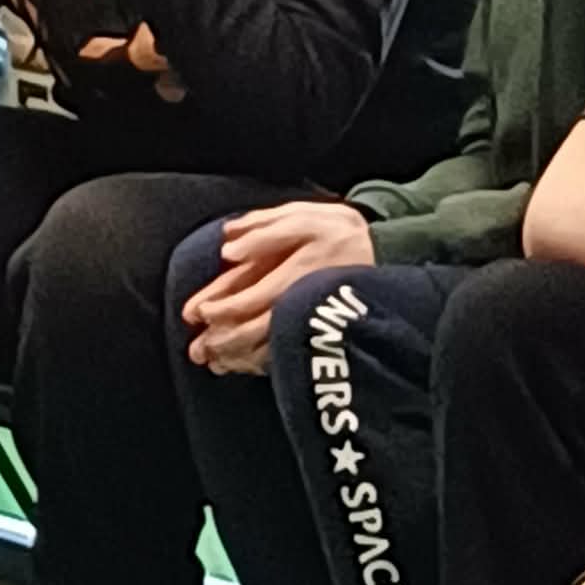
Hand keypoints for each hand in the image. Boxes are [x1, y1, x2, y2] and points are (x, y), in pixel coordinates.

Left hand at [183, 201, 374, 375]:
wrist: (386, 255)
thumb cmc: (340, 232)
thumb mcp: (305, 218)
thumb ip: (265, 230)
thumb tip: (228, 250)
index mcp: (294, 273)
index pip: (251, 295)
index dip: (223, 306)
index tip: (197, 314)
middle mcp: (301, 303)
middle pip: (257, 329)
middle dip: (225, 342)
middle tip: (198, 352)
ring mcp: (312, 322)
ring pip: (272, 348)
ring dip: (241, 358)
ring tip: (216, 365)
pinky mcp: (319, 333)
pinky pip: (289, 355)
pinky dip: (264, 364)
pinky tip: (245, 367)